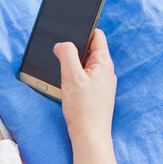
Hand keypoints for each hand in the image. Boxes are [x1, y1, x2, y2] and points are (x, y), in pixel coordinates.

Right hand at [54, 29, 118, 163]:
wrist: (89, 136)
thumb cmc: (83, 108)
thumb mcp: (71, 77)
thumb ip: (66, 55)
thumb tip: (60, 44)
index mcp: (103, 63)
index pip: (97, 36)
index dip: (83, 29)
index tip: (69, 27)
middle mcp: (105, 72)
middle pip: (88, 50)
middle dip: (73, 48)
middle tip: (57, 50)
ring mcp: (101, 83)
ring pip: (84, 65)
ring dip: (71, 64)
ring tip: (59, 69)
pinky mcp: (94, 94)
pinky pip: (83, 78)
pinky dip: (73, 77)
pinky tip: (64, 84)